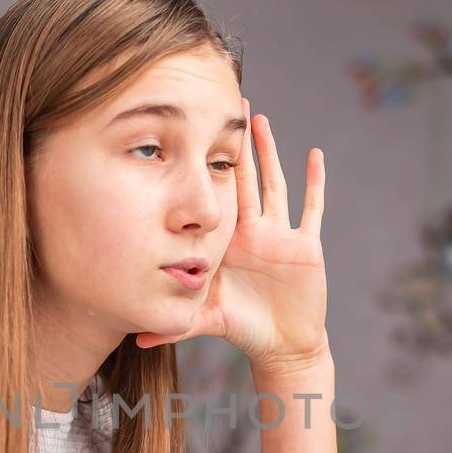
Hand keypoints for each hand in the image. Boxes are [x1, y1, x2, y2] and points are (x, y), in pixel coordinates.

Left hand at [134, 98, 329, 376]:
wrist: (281, 345)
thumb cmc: (242, 329)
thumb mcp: (206, 319)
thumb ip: (176, 324)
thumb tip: (136, 339)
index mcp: (228, 240)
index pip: (215, 195)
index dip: (207, 166)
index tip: (193, 132)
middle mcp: (252, 231)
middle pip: (243, 179)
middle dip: (236, 145)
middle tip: (227, 107)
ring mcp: (279, 236)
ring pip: (274, 185)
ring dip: (269, 154)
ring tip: (261, 121)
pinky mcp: (305, 246)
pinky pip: (311, 209)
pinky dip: (315, 183)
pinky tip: (315, 155)